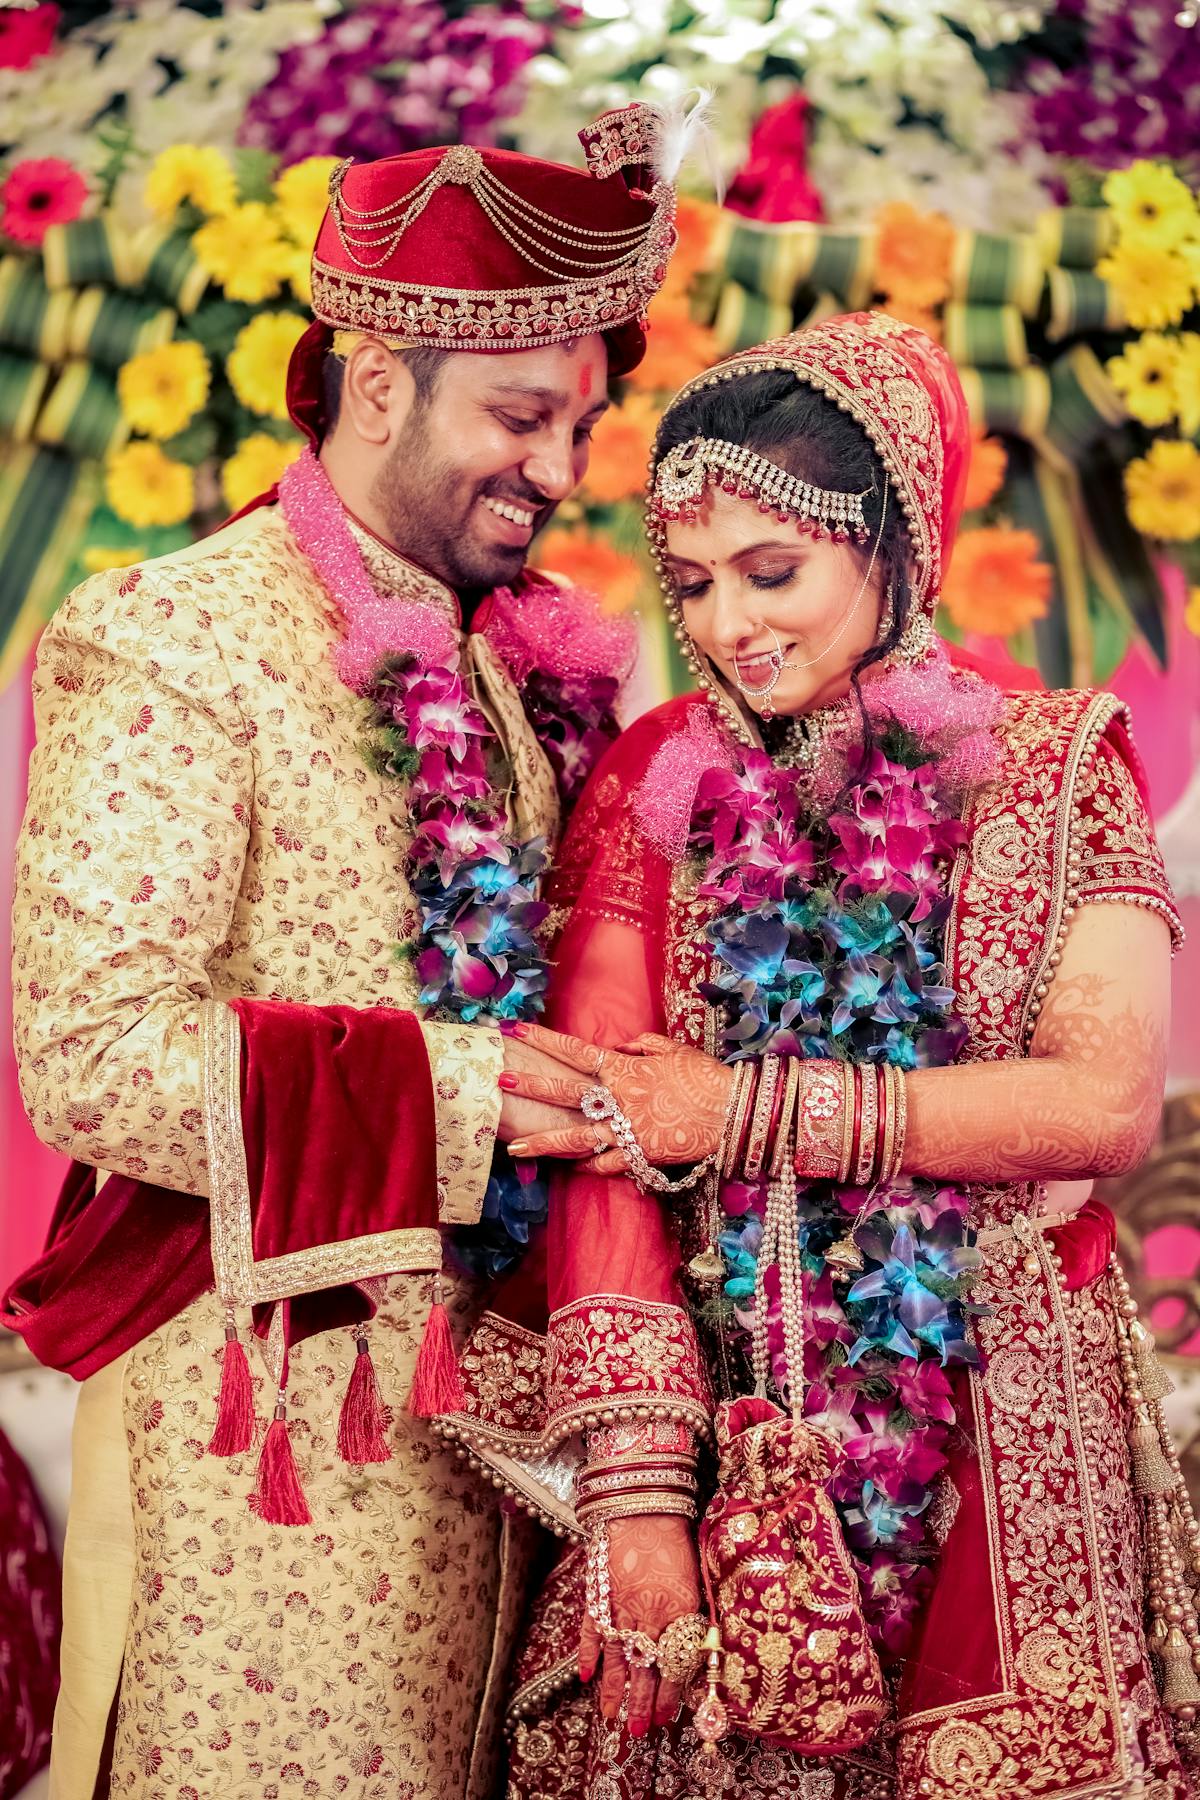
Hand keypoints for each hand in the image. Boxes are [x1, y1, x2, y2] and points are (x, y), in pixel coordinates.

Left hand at [502, 1024, 734, 1175]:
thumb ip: (641, 1045)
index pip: (576, 1050)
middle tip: (501, 1082)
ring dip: (544, 1142)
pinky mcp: (638, 1156)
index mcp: (624, 1068)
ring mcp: (626, 1130)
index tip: (516, 1030)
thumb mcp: (673, 1050)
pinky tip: (572, 1167)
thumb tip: (618, 1046)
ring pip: (576, 1137)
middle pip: (566, 1092)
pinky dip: (588, 1166)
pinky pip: (605, 1164)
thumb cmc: (704, 1078)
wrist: (731, 1112)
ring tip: (515, 1148)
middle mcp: (619, 1098)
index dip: (544, 1040)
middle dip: (532, 1087)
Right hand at [580, 1514, 702, 1734]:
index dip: (669, 1696)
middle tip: (637, 1731)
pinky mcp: (599, 1594)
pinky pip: (591, 1631)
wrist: (644, 1507)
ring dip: (613, 1690)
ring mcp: (618, 1607)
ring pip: (615, 1659)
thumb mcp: (695, 1582)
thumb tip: (694, 1652)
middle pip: (642, 1671)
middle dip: (640, 1704)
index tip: (666, 1718)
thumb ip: (690, 1619)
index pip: (672, 1667)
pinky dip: (588, 1654)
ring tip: (611, 1717)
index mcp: (676, 1614)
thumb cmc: (677, 1541)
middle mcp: (646, 1617)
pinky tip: (586, 1676)